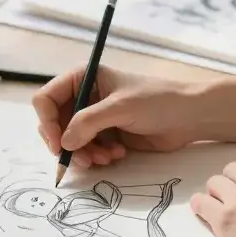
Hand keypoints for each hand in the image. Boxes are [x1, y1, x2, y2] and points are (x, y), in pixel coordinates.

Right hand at [33, 65, 201, 168]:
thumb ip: (88, 123)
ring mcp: (95, 117)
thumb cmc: (157, 101)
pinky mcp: (106, 135)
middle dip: (67, 144)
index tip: (58, 145)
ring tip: (105, 158)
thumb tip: (63, 143)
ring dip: (84, 154)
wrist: (188, 117)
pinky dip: (96, 156)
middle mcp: (84, 96)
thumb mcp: (120, 108)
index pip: (46, 99)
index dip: (48, 123)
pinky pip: (87, 150)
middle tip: (83, 159)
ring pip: (71, 141)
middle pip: (55, 124)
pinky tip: (117, 155)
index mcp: (83, 78)